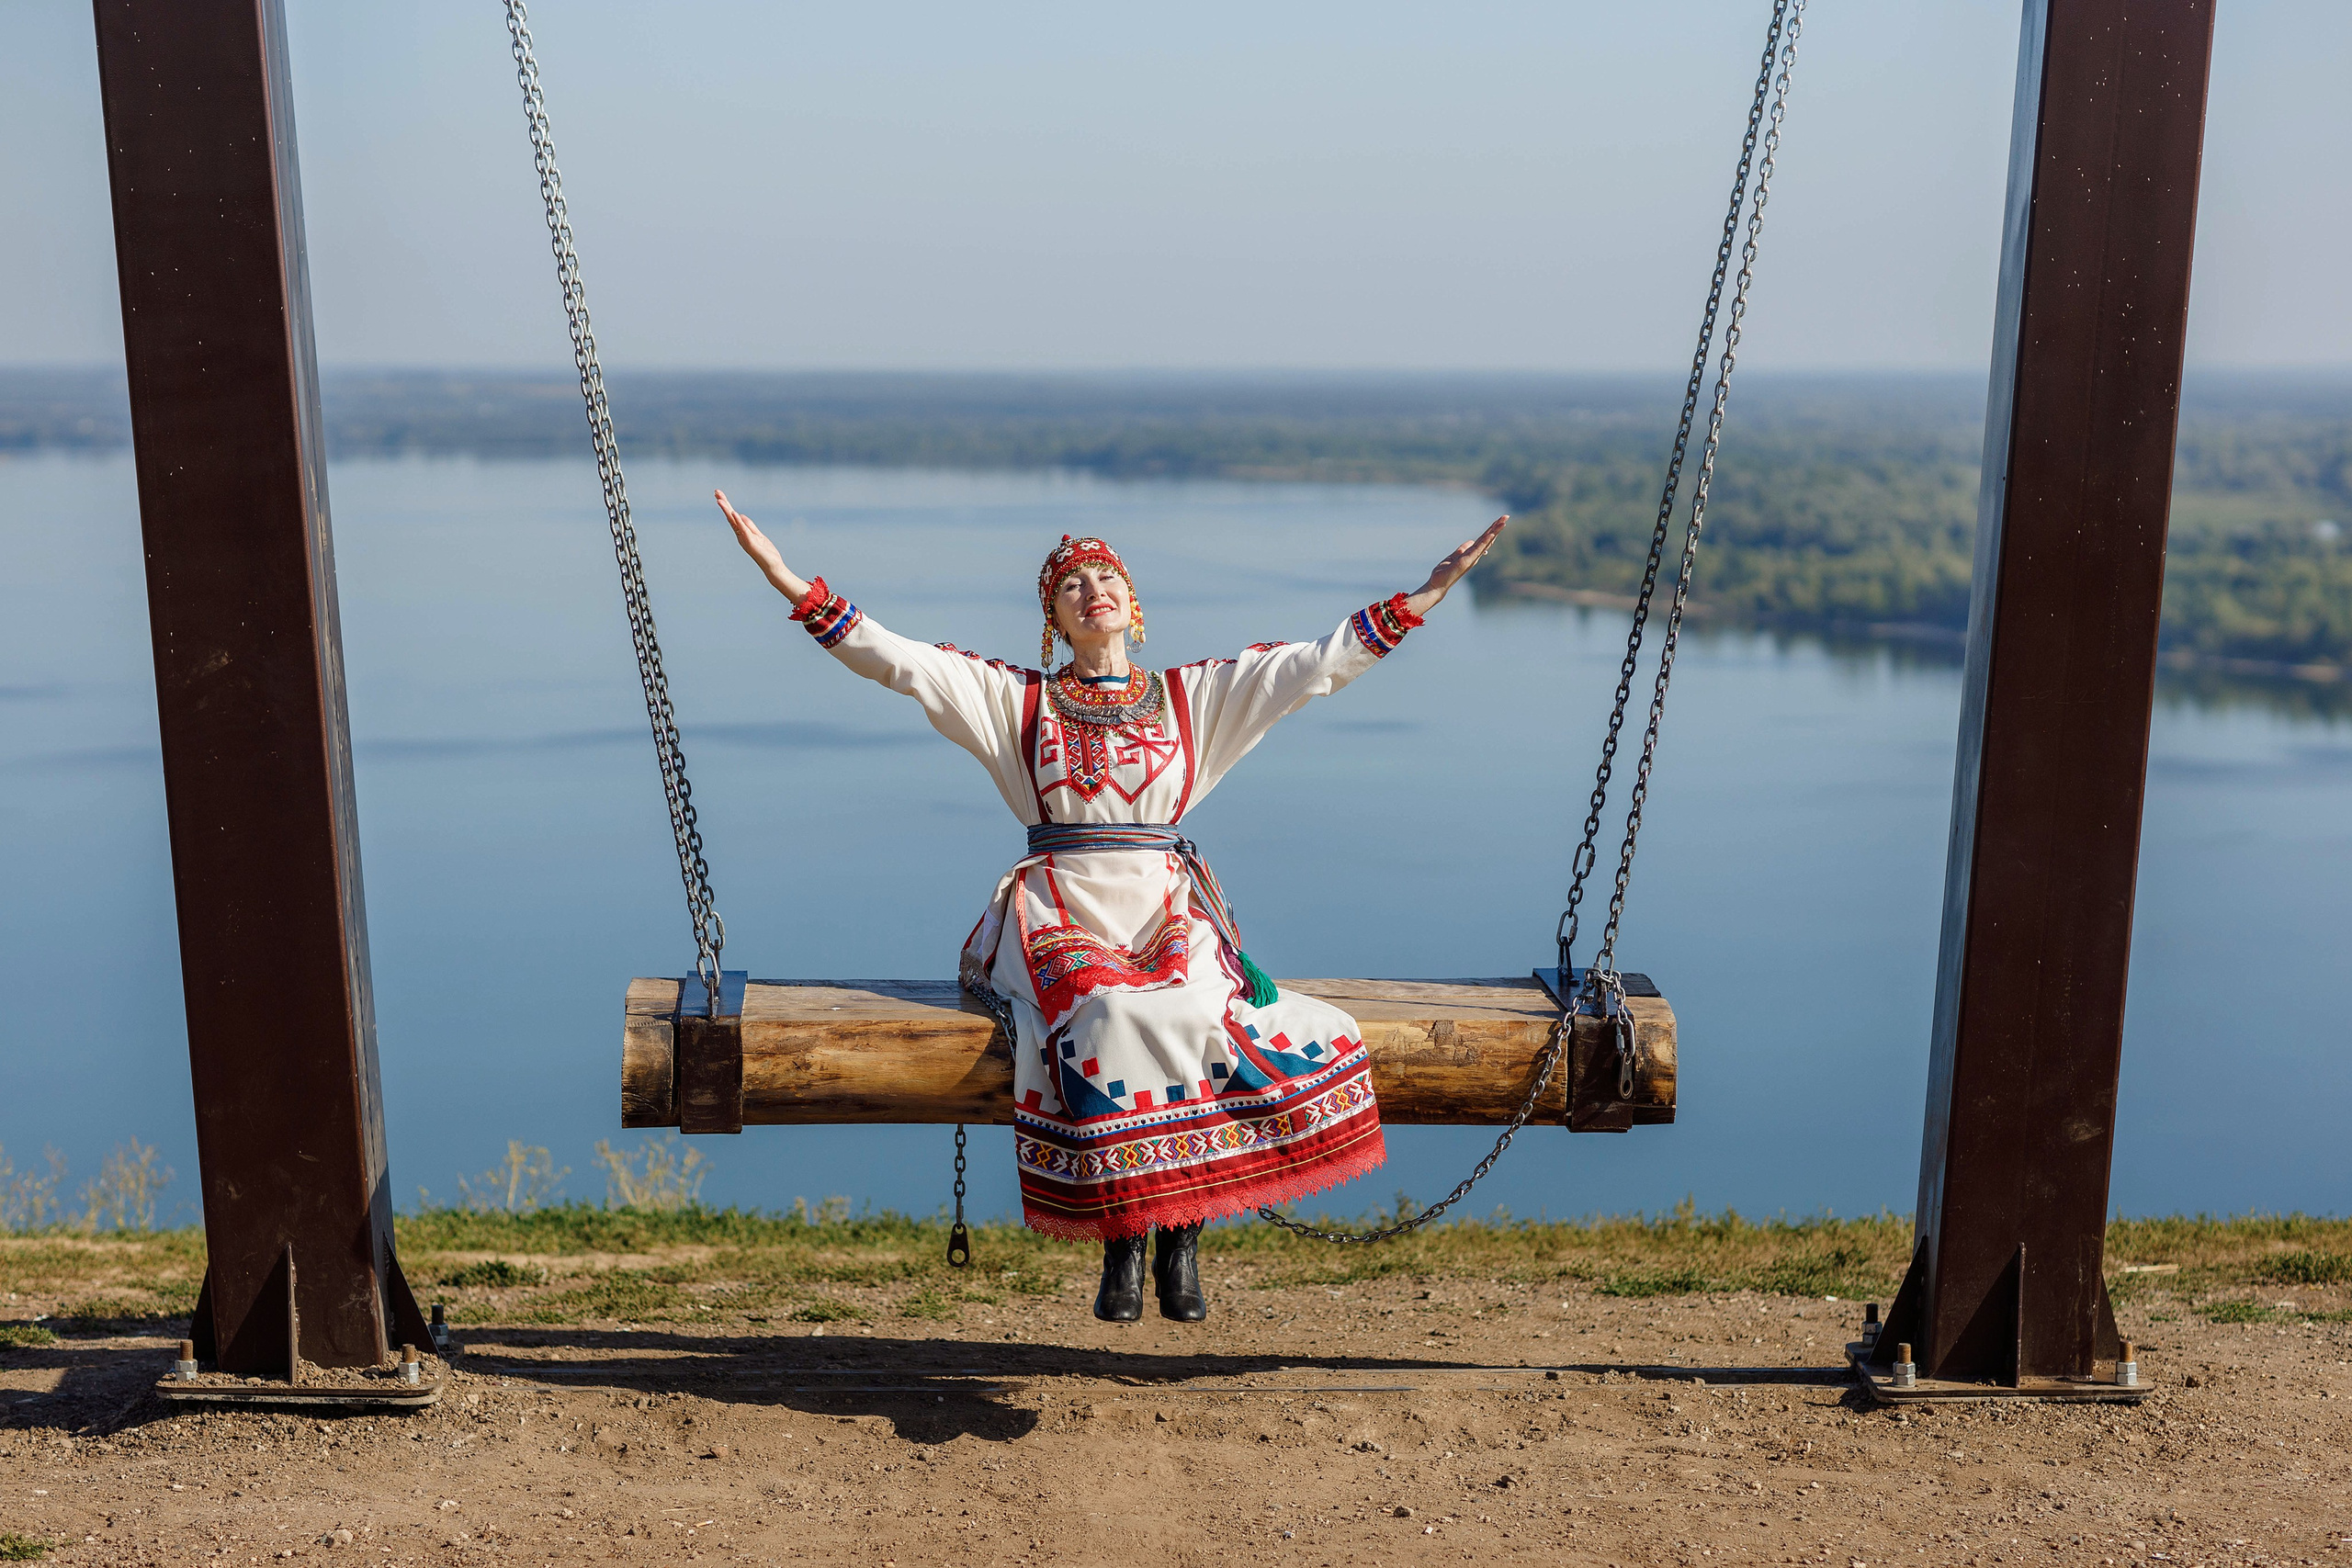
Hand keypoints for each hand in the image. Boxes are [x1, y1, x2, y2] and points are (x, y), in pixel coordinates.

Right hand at [715, 490, 809, 604]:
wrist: (773, 566)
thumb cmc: (766, 552)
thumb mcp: (758, 535)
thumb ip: (750, 526)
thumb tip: (740, 515)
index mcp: (742, 532)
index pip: (732, 516)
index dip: (727, 505)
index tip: (719, 494)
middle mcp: (740, 535)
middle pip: (730, 516)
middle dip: (724, 504)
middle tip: (716, 492)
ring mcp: (744, 539)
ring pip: (734, 522)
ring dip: (727, 510)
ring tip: (720, 500)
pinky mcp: (751, 542)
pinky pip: (744, 530)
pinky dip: (739, 522)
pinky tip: (734, 513)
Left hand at [1405, 515, 1507, 617]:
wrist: (1437, 585)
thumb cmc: (1443, 574)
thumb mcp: (1452, 557)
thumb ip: (1461, 549)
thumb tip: (1470, 542)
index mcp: (1471, 554)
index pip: (1483, 540)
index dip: (1491, 530)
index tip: (1499, 520)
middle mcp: (1474, 556)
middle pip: (1487, 539)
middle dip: (1497, 527)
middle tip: (1506, 516)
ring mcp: (1471, 558)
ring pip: (1485, 542)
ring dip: (1495, 531)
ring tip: (1503, 521)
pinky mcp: (1466, 561)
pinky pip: (1478, 549)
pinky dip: (1485, 541)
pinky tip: (1492, 534)